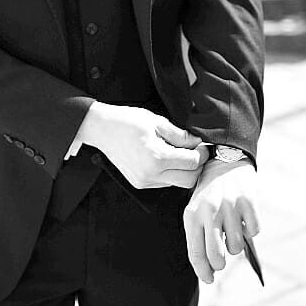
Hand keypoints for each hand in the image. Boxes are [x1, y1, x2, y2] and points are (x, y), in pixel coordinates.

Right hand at [76, 103, 202, 188]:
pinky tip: (166, 159)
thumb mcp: (158, 122)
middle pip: (189, 180)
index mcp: (157, 157)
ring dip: (184, 171)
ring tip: (179, 153)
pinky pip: (165, 183)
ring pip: (178, 183)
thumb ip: (181, 135)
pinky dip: (171, 173)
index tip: (202, 144)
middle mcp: (151, 174)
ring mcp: (145, 181)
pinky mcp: (140, 184)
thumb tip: (198, 142)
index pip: (193, 162)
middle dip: (197, 166)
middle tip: (196, 151)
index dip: (202, 153)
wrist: (102, 129)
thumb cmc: (127, 121)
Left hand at [183, 158, 258, 283]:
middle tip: (222, 259)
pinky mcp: (249, 202)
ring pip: (236, 247)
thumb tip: (210, 268)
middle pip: (217, 256)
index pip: (195, 253)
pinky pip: (254, 231)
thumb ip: (200, 236)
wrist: (225, 159)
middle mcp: (210, 212)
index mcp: (192, 215)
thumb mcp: (196, 210)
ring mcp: (230, 207)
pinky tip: (243, 217)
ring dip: (235, 244)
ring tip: (231, 230)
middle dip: (220, 264)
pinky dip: (251, 230)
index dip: (203, 271)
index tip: (209, 279)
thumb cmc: (208, 192)